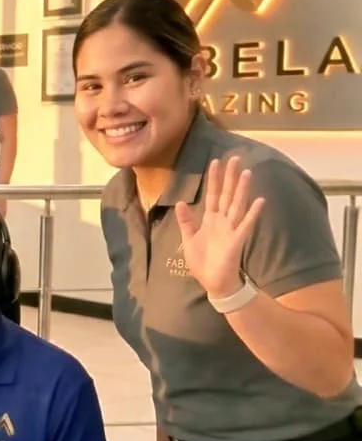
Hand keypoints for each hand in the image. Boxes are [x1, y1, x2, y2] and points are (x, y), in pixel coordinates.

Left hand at [176, 156, 264, 296]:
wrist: (212, 283)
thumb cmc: (202, 262)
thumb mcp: (188, 239)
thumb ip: (186, 221)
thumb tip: (181, 202)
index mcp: (210, 220)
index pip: (212, 194)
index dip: (214, 179)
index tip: (215, 161)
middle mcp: (222, 221)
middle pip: (227, 194)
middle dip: (230, 177)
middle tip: (235, 157)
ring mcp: (231, 230)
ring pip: (237, 205)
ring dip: (242, 189)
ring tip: (247, 172)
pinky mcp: (237, 241)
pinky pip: (245, 225)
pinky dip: (252, 214)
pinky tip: (259, 200)